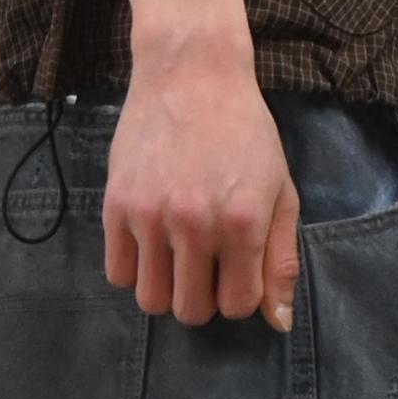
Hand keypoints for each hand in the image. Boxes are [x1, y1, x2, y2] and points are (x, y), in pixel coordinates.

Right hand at [101, 48, 300, 333]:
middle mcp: (195, 224)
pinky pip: (117, 274)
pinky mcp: (116, 206)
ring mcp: (151, 216)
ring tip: (175, 260)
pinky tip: (150, 246)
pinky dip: (134, 270)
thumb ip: (281, 260)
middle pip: (191, 312)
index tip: (236, 270)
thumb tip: (278, 324)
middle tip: (205, 268)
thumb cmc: (245, 133)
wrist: (191, 75)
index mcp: (242, 223)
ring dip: (167, 291)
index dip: (239, 295)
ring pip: (151, 301)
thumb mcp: (281, 192)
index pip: (237, 306)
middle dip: (202, 299)